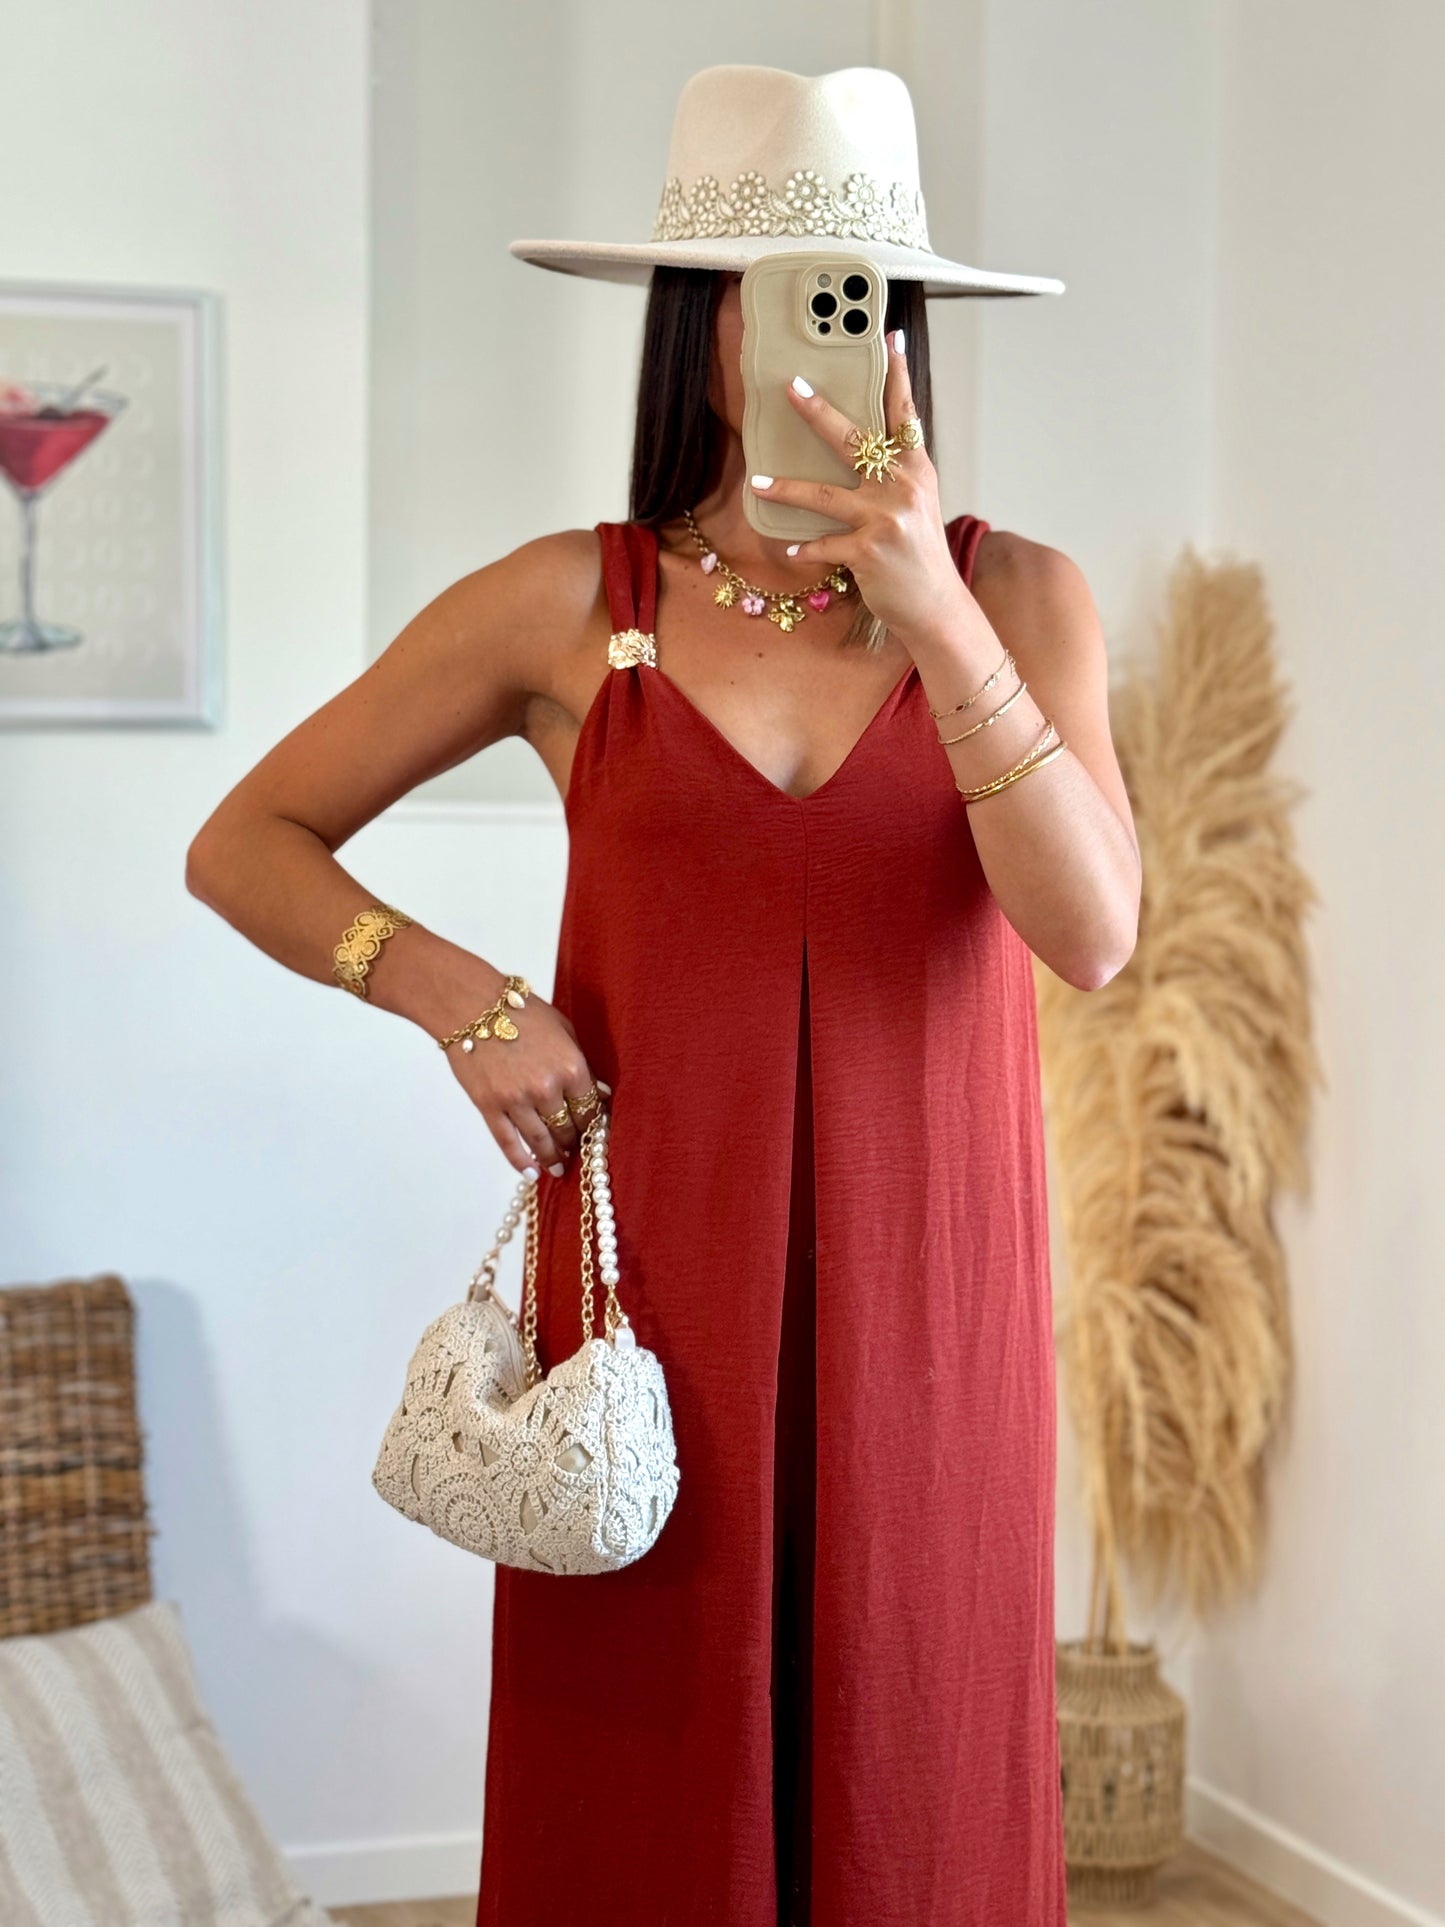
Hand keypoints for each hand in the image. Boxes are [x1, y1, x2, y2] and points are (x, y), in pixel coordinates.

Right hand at [444, 989, 608, 1180]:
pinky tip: (531, 1172)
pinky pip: (508, 1144)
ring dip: (552, 1158)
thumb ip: (584, 1063)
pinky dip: (521, 1162)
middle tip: (574, 1150)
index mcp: (571, 1067)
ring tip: (558, 1167)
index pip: (590, 1109)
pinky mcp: (490, 1107)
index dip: (593, 1124)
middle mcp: (547, 1088)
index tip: (593, 1132)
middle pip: (567, 1129)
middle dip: (573, 1142)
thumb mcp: (564, 1028)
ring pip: (541, 1141)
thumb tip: (602, 1093)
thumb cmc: (520, 1010)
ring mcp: (517, 1101)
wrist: (471, 1006)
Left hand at [749, 329, 969, 644]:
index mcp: (916, 469)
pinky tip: (791, 552)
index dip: (897, 375)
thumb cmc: (920, 553)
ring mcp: (884, 519)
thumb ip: (895, 473)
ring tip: (757, 481)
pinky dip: (804, 550)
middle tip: (793, 387)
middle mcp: (902, 487)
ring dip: (785, 488)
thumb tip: (862, 446)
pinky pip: (823, 545)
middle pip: (854, 439)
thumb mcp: (918, 503)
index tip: (889, 338)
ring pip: (823, 495)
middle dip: (819, 412)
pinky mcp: (867, 551)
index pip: (904, 413)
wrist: (935, 605)